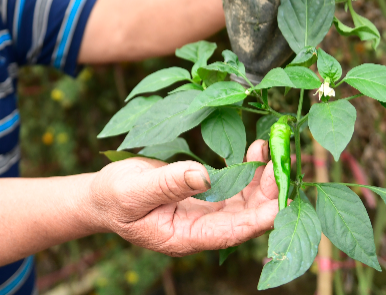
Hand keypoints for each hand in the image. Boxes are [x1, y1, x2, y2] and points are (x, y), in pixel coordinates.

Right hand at [88, 140, 278, 255]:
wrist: (102, 196)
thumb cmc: (113, 197)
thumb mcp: (134, 190)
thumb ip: (168, 184)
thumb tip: (204, 175)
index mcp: (186, 237)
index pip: (232, 232)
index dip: (260, 216)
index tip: (282, 195)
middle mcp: (203, 228)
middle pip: (248, 216)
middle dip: (270, 191)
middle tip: (283, 160)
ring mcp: (207, 212)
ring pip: (246, 200)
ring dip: (264, 177)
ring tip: (275, 148)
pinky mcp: (205, 194)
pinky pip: (235, 185)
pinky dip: (249, 168)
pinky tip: (257, 149)